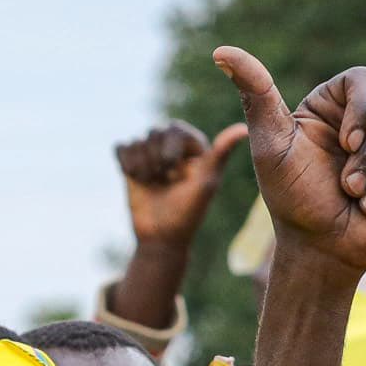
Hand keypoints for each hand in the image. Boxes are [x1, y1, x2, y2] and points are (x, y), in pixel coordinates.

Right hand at [116, 121, 248, 249]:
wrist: (161, 237)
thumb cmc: (187, 213)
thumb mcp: (205, 184)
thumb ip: (221, 154)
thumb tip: (244, 128)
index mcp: (194, 144)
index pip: (174, 129)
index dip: (170, 152)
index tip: (175, 176)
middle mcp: (172, 144)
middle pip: (154, 132)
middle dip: (156, 161)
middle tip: (164, 182)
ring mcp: (150, 151)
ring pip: (137, 141)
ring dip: (142, 168)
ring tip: (153, 185)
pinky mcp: (131, 161)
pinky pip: (121, 147)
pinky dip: (127, 165)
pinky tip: (138, 181)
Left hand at [215, 50, 365, 274]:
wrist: (321, 249)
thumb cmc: (291, 198)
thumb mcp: (270, 147)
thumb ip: (255, 96)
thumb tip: (222, 50)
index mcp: (335, 104)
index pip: (365, 79)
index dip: (364, 108)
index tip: (346, 144)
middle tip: (347, 186)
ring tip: (364, 203)